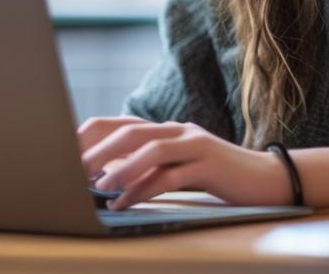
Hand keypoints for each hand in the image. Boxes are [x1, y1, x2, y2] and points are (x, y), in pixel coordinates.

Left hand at [77, 116, 292, 209]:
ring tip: (97, 187)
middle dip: (98, 150)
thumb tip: (102, 176)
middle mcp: (178, 130)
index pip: (120, 123)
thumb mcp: (177, 166)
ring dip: (120, 168)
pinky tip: (126, 204)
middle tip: (72, 169)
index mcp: (166, 129)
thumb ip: (146, 166)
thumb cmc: (215, 175)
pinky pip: (171, 176)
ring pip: (150, 149)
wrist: (265, 178)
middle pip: (130, 132)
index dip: (90, 136)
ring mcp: (195, 144)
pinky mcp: (209, 164)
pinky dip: (144, 190)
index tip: (63, 153)